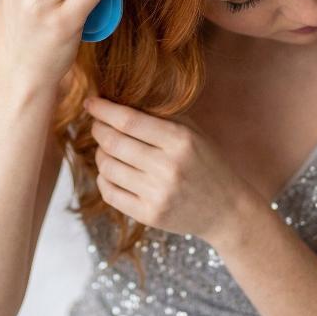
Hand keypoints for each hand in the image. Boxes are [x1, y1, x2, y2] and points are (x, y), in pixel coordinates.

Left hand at [85, 95, 248, 244]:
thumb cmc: (205, 162)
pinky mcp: (149, 215)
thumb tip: (115, 100)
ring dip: (100, 153)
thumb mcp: (191, 131)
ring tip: (106, 148)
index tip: (90, 102)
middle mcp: (168, 167)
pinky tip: (111, 170)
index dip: (103, 110)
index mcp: (180, 140)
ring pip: (107, 167)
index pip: (129, 120)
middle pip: (113, 143)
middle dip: (98, 129)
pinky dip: (103, 178)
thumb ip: (158, 115)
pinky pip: (109, 193)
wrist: (226, 209)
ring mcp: (157, 194)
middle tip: (96, 124)